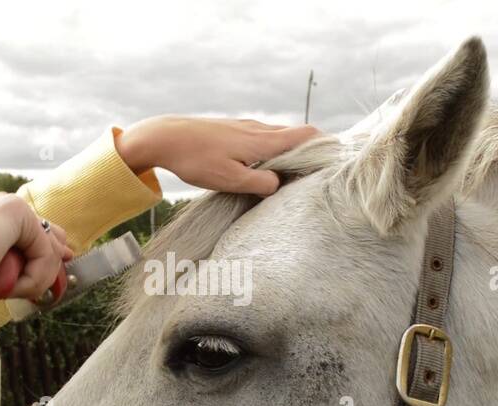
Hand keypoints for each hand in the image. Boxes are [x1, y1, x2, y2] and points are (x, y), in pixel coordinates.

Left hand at [115, 116, 320, 196]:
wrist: (166, 137)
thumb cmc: (196, 160)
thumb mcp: (230, 180)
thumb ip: (260, 184)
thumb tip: (280, 185)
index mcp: (263, 142)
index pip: (307, 136)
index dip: (324, 147)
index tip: (332, 164)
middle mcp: (259, 129)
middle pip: (296, 136)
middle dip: (308, 154)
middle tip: (313, 177)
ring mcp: (246, 127)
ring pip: (278, 137)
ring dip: (287, 154)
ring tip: (288, 177)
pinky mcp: (234, 130)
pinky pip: (262, 138)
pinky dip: (270, 151)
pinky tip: (260, 167)